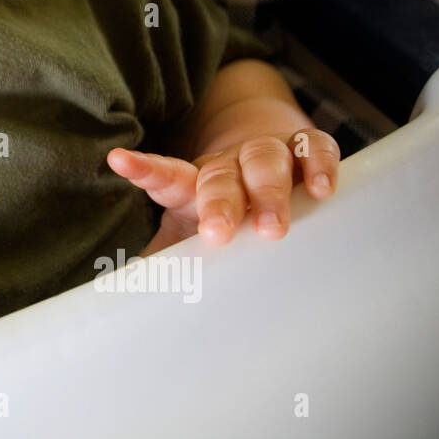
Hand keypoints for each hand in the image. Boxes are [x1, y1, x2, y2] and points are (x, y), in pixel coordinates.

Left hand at [106, 128, 340, 254]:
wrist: (266, 160)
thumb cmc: (222, 206)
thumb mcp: (190, 230)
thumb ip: (165, 256)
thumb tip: (127, 291)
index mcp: (193, 185)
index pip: (165, 175)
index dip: (143, 168)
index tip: (118, 160)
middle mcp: (228, 165)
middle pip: (219, 177)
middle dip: (218, 204)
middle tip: (217, 235)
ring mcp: (266, 153)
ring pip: (264, 160)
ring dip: (268, 192)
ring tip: (271, 229)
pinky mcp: (304, 149)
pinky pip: (313, 147)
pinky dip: (318, 164)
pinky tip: (320, 189)